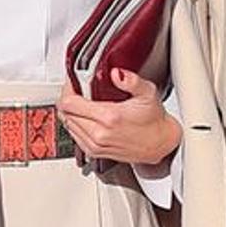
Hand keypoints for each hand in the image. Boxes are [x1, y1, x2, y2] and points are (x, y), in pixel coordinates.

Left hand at [57, 70, 181, 165]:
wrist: (160, 144)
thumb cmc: (154, 120)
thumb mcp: (147, 93)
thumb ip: (131, 81)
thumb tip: (116, 73)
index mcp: (108, 117)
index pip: (69, 103)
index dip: (67, 89)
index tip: (72, 82)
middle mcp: (99, 134)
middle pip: (65, 113)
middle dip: (68, 99)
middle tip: (77, 90)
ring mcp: (95, 145)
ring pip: (67, 125)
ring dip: (70, 112)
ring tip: (82, 102)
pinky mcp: (94, 152)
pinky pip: (74, 136)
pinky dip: (75, 124)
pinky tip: (85, 117)